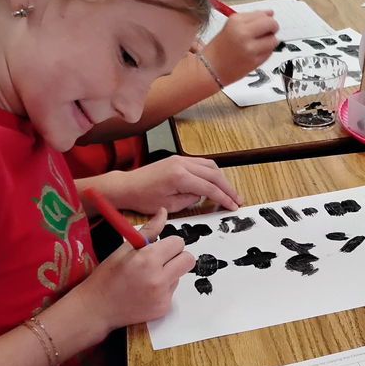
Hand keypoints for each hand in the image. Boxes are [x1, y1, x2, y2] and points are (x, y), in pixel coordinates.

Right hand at [73, 209, 193, 329]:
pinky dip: (163, 289)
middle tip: (160, 260)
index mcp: (147, 260)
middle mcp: (159, 279)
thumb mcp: (124, 249)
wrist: (96, 309)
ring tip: (146, 278)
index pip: (178, 243)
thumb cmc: (106, 277)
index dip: (169, 243)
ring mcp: (162, 296)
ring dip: (169, 273)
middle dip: (177, 256)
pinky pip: (172, 292)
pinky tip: (145, 291)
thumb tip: (163, 213)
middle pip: (188, 260)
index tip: (159, 247)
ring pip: (180, 276)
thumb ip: (149, 230)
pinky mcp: (163, 309)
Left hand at [105, 156, 241, 214]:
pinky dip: (211, 173)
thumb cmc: (143, 198)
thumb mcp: (170, 206)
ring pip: (209, 165)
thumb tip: (202, 196)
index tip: (233, 206)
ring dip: (221, 178)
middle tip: (237, 199)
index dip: (223, 198)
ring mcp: (180, 159)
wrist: (127, 186)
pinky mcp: (177, 159)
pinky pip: (201, 163)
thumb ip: (190, 200)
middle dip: (227, 188)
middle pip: (213, 174)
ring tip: (228, 191)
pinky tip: (214, 182)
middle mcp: (182, 164)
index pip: (209, 188)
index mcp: (179, 177)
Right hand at [201, 10, 279, 85]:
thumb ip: (252, 18)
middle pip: (271, 24)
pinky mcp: (254, 61)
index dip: (265, 19)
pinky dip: (266, 52)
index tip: (262, 23)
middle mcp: (243, 33)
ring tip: (258, 44)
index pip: (262, 14)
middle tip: (267, 32)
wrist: (210, 69)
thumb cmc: (219, 49)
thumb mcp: (232, 27)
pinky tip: (255, 53)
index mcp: (236, 21)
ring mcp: (249, 48)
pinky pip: (269, 53)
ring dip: (269, 41)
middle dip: (272, 27)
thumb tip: (270, 13)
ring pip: (273, 40)